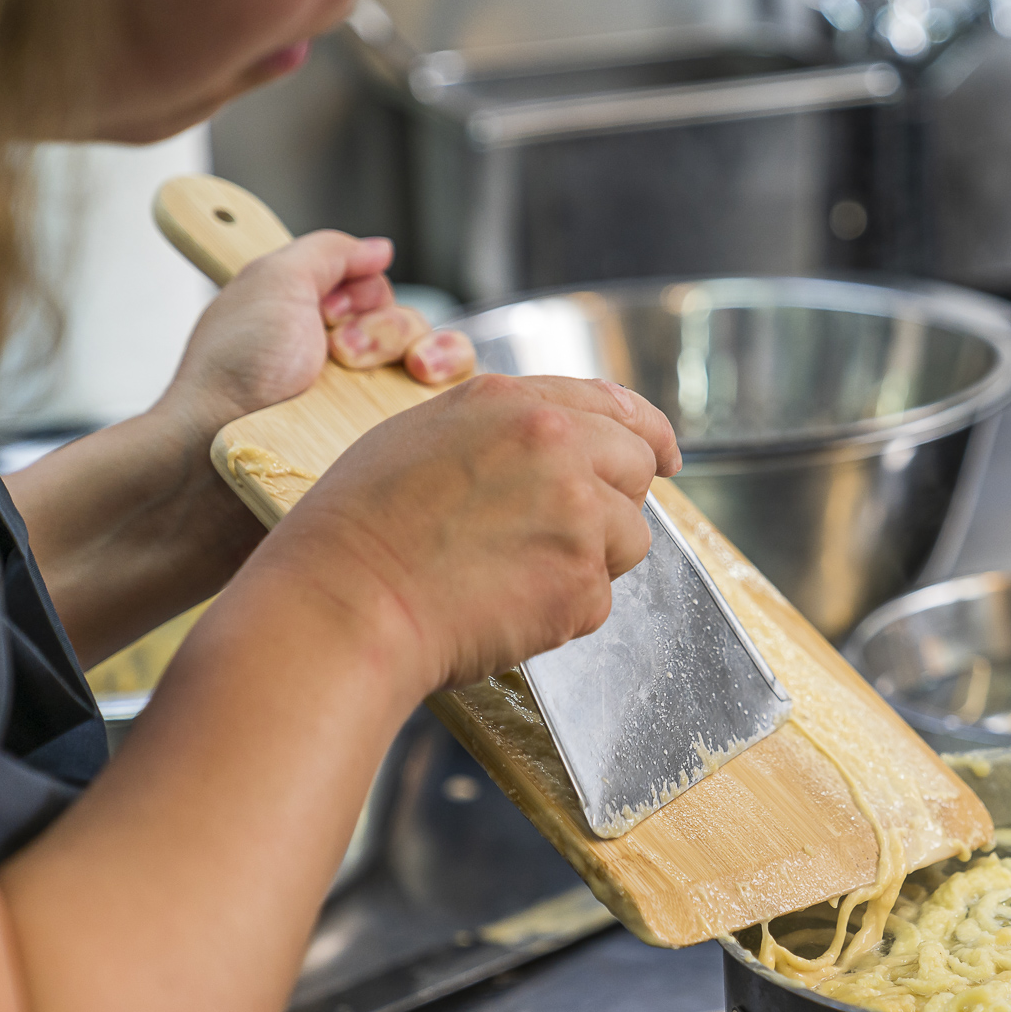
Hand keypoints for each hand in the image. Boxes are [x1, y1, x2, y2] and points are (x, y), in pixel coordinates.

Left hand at [157, 231, 474, 440]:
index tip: (325, 310)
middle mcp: (347, 362)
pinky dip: (448, 376)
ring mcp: (371, 402)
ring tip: (385, 371)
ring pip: (436, 355)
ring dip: (418, 347)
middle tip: (337, 352)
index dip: (363, 292)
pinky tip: (425, 381)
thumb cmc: (234, 370)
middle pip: (409, 320)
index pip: (377, 292)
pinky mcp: (390, 437)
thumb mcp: (273, 280)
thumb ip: (329, 252)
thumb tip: (381, 248)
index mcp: (315, 323)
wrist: (225, 447)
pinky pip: (444, 400)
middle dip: (383, 326)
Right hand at [250, 375, 683, 691]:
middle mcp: (559, 446)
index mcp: (517, 403)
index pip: (616, 404)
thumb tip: (561, 441)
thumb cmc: (360, 527)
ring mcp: (578, 514)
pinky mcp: (582, 583)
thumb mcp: (425, 435)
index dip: (648, 433)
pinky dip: (563, 609)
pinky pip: (600, 597)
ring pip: (630, 538)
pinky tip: (505, 606)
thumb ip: (504, 429)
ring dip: (590, 559)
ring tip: (512, 572)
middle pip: (637, 468)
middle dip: (612, 501)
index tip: (665, 454)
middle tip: (560, 534)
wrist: (345, 603)